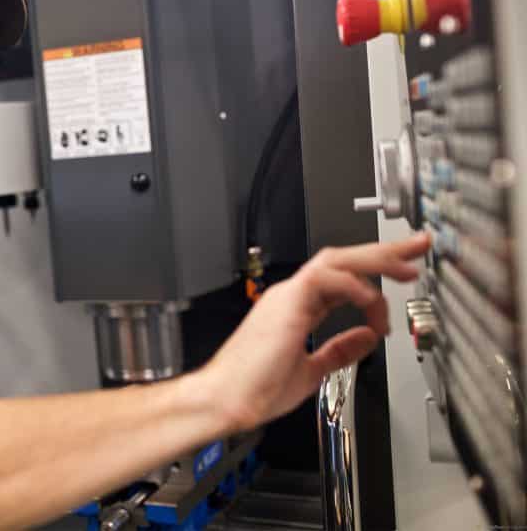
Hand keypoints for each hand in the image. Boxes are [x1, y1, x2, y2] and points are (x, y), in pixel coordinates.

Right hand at [203, 233, 430, 432]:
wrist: (227, 398)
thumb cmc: (255, 389)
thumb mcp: (312, 370)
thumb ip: (339, 350)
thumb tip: (367, 337)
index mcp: (297, 310)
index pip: (343, 280)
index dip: (375, 274)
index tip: (403, 276)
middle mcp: (292, 296)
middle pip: (344, 260)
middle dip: (384, 252)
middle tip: (417, 247)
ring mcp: (288, 296)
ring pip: (337, 260)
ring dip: (375, 260)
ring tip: (405, 268)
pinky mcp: (287, 303)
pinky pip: (326, 278)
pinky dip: (354, 286)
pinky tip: (371, 302)